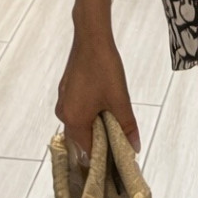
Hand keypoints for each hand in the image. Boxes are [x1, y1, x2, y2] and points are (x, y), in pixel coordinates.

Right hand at [55, 34, 141, 156]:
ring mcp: (63, 101)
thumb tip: (135, 148)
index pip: (87, 151)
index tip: (118, 159)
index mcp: (74, 121)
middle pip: (82, 138)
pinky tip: (104, 107)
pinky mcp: (66, 90)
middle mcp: (64, 114)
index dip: (104, 157)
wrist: (91, 38)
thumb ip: (127, 126)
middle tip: (119, 141)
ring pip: (80, 123)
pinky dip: (89, 114)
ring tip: (114, 123)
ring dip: (95, 126)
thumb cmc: (104, 68)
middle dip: (100, 141)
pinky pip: (77, 110)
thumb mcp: (120, 99)